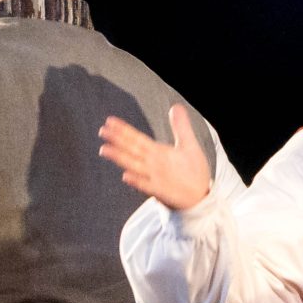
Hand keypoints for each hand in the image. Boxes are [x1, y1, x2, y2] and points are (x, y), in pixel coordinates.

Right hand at [99, 103, 214, 211]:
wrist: (200, 196)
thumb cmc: (193, 172)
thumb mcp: (188, 145)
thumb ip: (181, 126)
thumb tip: (176, 106)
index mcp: (157, 152)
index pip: (136, 138)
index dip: (124, 129)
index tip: (110, 121)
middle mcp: (152, 163)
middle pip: (131, 149)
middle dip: (117, 140)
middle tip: (102, 131)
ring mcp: (154, 177)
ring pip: (133, 165)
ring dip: (120, 158)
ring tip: (105, 150)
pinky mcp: (161, 191)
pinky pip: (146, 186)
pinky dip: (136, 181)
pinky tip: (126, 176)